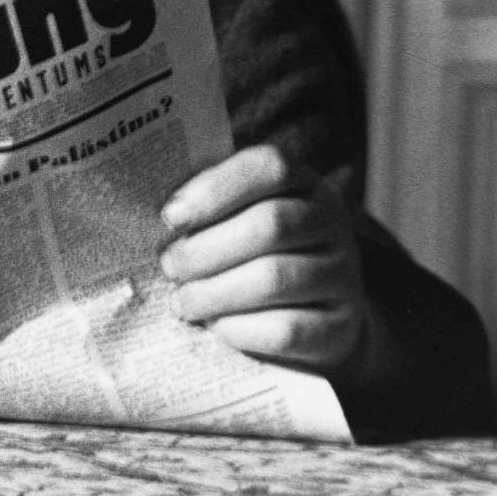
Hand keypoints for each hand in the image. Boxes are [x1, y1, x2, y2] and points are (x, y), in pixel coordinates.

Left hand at [158, 145, 367, 374]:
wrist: (314, 319)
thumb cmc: (253, 257)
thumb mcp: (236, 221)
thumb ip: (204, 209)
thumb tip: (154, 216)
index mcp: (301, 185)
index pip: (269, 166)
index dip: (215, 188)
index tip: (170, 217)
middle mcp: (331, 223)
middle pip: (269, 225)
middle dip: (205, 249)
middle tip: (169, 267)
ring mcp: (342, 275)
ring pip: (275, 278)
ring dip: (214, 293)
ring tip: (183, 302)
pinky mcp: (342, 326)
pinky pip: (287, 328)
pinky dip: (240, 329)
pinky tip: (217, 327)